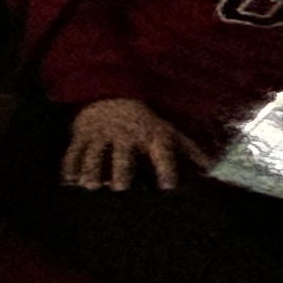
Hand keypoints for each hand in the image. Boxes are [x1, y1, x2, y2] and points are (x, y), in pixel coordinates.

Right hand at [63, 98, 205, 191]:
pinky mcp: (81, 135)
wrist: (110, 95)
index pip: (160, 152)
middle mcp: (125, 135)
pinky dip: (70, 166)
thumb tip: (212, 168)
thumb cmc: (143, 120)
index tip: (167, 187)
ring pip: (94, 153)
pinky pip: (73, 151)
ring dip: (90, 169)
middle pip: (122, 154)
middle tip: (119, 187)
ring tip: (89, 185)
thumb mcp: (168, 130)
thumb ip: (190, 150)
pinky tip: (69, 181)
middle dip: (120, 170)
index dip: (165, 168)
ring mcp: (100, 135)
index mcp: (150, 135)